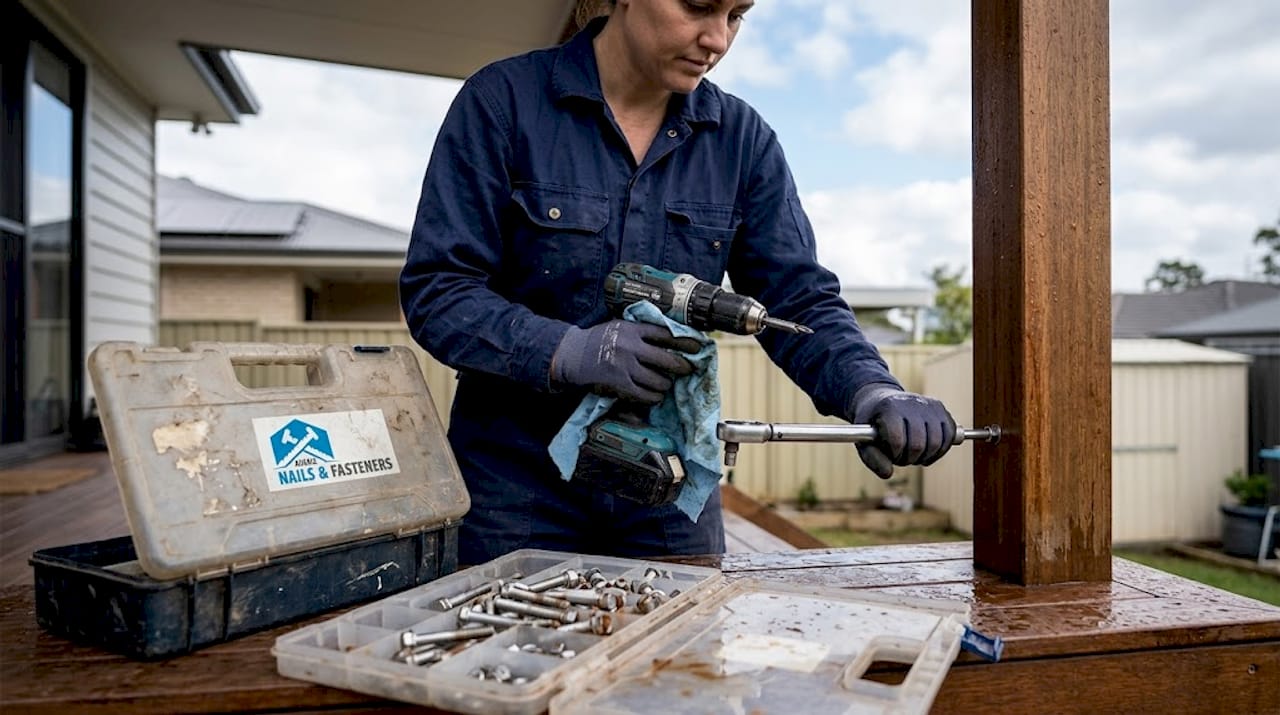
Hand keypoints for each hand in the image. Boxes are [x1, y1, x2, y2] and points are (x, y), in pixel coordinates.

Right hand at [552, 320, 700, 403]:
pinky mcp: (619, 383)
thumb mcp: (621, 325)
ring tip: (668, 383)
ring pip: (657, 380)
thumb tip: (671, 336)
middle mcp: (631, 347)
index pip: (666, 335)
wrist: (575, 353)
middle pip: (666, 359)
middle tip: (688, 369)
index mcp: (633, 329)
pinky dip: (654, 396)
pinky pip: (644, 394)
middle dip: (682, 366)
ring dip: (666, 384)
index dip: (684, 342)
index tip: (697, 347)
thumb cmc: (601, 338)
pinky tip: (656, 395)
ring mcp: (625, 366)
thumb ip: (642, 330)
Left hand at [849, 385, 956, 478]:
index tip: (889, 453)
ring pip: (936, 443)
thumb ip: (871, 458)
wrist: (881, 400)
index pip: (897, 440)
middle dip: (908, 459)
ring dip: (924, 457)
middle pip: (918, 445)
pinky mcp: (940, 409)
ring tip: (913, 455)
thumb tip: (888, 474)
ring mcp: (928, 405)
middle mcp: (911, 403)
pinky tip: (927, 452)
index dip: (894, 455)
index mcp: (890, 408)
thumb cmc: (873, 424)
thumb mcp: (863, 439)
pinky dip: (939, 450)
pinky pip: (949, 436)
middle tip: (901, 457)